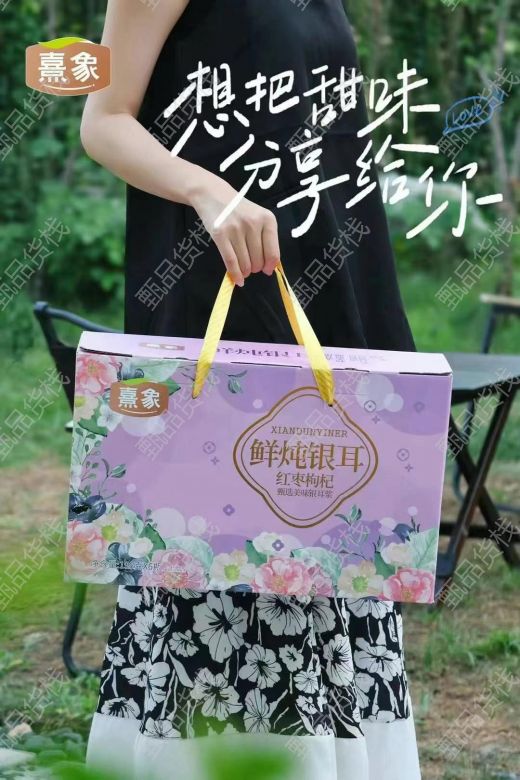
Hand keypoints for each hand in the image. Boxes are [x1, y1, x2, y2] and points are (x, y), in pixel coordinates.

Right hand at [188, 170, 279, 285]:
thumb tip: (269, 268)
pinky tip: (237, 280)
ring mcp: (236, 229)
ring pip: (245, 263)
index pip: (273, 252)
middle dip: (255, 268)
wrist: (213, 195)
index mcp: (267, 219)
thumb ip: (266, 239)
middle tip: (250, 266)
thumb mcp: (258, 218)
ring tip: (243, 270)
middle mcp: (253, 223)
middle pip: (258, 260)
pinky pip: (231, 262)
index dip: (270, 266)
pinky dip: (235, 274)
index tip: (267, 270)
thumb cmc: (239, 210)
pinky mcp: (220, 235)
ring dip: (245, 272)